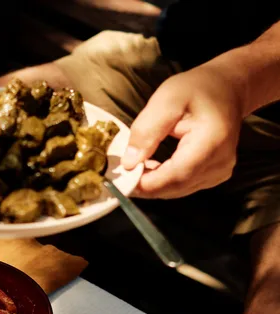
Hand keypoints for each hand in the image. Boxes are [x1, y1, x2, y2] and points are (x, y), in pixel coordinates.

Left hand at [122, 64, 245, 198]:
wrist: (226, 88)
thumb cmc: (197, 88)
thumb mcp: (167, 99)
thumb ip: (147, 130)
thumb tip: (129, 163)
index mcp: (212, 141)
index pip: (176, 175)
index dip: (147, 183)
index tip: (122, 179)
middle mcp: (220, 162)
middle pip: (175, 187)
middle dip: (146, 185)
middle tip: (122, 175)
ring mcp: (220, 172)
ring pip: (177, 190)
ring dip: (154, 184)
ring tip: (136, 167)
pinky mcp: (215, 176)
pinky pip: (183, 186)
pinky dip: (164, 182)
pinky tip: (152, 168)